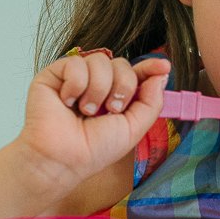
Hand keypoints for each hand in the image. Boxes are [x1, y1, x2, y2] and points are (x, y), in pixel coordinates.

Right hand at [16, 51, 170, 190]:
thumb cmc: (94, 149)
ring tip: (87, 111)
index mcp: (116, 96)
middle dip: (122, 86)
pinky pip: (76, 63)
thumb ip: (151, 102)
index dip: (150, 67)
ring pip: (100, 60)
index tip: (163, 66)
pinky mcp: (55, 74)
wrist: (62, 158)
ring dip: (98, 89)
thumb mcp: (133, 128)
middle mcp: (98, 84)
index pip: (136, 73)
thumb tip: (161, 74)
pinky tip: (68, 102)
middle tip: (111, 109)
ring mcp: (76, 77)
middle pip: (122, 64)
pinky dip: (76, 84)